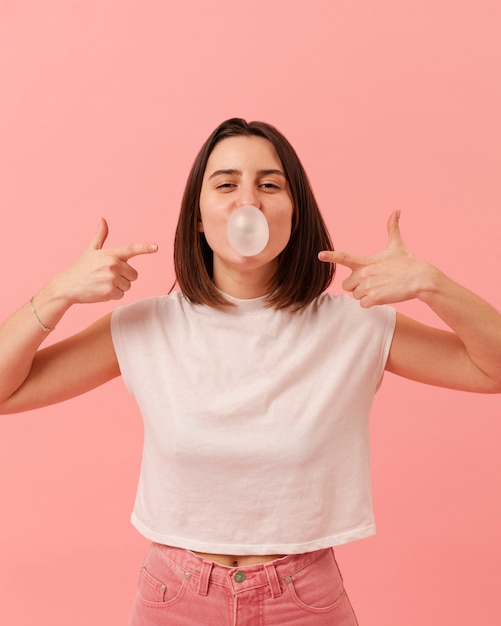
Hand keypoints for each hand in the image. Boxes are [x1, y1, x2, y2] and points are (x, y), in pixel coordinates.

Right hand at [51, 218, 157, 303]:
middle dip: (125, 277)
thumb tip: (102, 219)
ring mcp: (111, 279)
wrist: (67, 286)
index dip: (144, 248)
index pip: (130, 249)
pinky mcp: (109, 292)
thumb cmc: (81, 268)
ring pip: (128, 286)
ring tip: (103, 283)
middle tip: (108, 276)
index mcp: (110, 254)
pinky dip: (113, 295)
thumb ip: (100, 236)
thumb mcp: (91, 250)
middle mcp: (112, 265)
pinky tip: (101, 291)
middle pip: (134, 275)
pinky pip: (121, 295)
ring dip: (118, 287)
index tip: (156, 247)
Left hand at [318, 211, 433, 306]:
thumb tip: (397, 210)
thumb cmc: (408, 262)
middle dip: (356, 286)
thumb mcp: (397, 245)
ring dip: (366, 294)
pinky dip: (371, 302)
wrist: (421, 279)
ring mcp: (368, 286)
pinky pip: (363, 304)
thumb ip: (392, 229)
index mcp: (365, 261)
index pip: (344, 257)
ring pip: (355, 296)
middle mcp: (364, 273)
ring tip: (381, 287)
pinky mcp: (374, 298)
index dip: (331, 256)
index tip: (320, 255)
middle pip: (346, 285)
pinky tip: (382, 295)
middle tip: (372, 282)